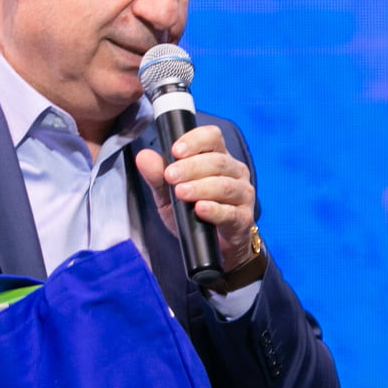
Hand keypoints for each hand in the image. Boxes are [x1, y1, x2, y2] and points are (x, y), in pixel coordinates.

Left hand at [134, 126, 257, 269]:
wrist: (214, 249)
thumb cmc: (194, 216)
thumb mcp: (169, 196)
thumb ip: (158, 177)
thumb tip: (143, 157)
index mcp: (219, 159)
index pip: (213, 137)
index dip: (195, 140)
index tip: (176, 150)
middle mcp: (235, 173)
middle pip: (218, 161)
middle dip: (192, 167)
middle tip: (171, 176)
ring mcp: (242, 196)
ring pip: (225, 186)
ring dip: (201, 187)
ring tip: (181, 192)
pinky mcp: (243, 220)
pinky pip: (231, 213)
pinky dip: (215, 210)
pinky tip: (200, 209)